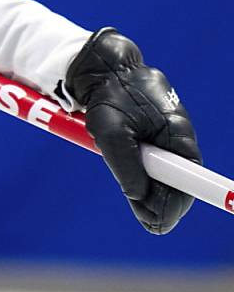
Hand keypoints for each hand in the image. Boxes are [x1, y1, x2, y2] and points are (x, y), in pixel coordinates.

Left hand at [65, 28, 202, 233]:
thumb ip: (126, 165)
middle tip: (143, 218)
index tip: (156, 224)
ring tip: (136, 199)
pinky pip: (150, 163)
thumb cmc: (107, 94)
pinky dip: (140, 173)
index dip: (174, 206)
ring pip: (162, 175)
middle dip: (161, 202)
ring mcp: (164, 136)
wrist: (102, 67)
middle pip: (177, 182)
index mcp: (177, 134)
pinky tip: (130, 176)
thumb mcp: (111, 132)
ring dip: (149, 188)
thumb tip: (140, 197)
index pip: (189, 180)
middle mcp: (177, 137)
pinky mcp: (151, 135)